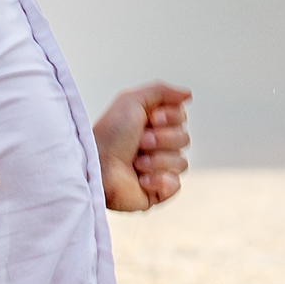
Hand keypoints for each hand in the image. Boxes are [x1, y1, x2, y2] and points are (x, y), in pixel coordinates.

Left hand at [95, 82, 189, 213]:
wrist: (97, 165)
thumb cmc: (109, 134)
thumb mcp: (131, 100)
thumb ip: (161, 91)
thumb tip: (187, 94)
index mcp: (153, 125)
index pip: (181, 118)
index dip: (169, 118)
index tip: (150, 119)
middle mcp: (158, 146)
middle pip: (184, 139)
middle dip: (162, 139)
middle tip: (140, 142)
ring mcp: (158, 170)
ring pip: (181, 162)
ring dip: (156, 160)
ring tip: (136, 162)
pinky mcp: (157, 192)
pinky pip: (175, 185)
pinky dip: (159, 181)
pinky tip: (142, 179)